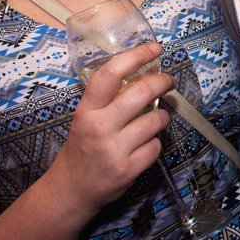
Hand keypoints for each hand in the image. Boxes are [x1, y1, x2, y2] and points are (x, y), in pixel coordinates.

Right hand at [47, 42, 172, 215]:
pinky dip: (155, 144)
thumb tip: (143, 75)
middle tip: (168, 81)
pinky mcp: (129, 169)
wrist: (71, 190)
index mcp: (87, 110)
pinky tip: (144, 146)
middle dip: (162, 82)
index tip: (154, 48)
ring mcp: (115, 149)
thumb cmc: (81, 148)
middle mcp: (100, 127)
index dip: (135, 56)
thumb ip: (108, 100)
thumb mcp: (85, 119)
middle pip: (142, 93)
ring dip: (162, 118)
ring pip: (156, 121)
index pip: (110, 74)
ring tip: (156, 120)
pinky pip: (156, 147)